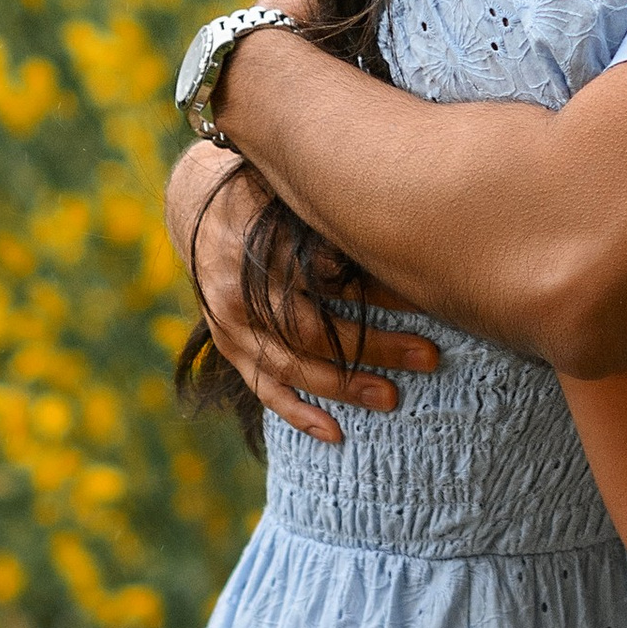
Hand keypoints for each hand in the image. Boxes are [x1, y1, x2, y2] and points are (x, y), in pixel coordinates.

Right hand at [167, 143, 439, 445]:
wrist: (198, 205)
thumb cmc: (264, 195)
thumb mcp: (294, 197)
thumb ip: (330, 228)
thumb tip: (395, 252)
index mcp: (260, 250)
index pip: (328, 281)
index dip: (381, 295)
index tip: (427, 303)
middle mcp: (240, 294)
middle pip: (313, 331)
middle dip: (375, 347)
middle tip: (429, 357)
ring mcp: (230, 326)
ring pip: (291, 367)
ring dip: (344, 385)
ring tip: (391, 397)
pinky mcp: (229, 347)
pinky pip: (264, 388)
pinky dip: (298, 413)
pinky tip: (334, 433)